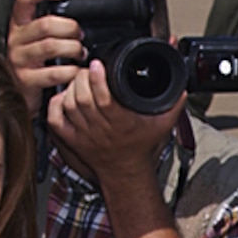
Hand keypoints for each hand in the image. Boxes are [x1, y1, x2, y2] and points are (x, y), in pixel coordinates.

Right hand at [8, 0, 86, 113]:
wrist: (22, 94)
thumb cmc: (35, 63)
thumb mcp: (37, 40)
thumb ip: (49, 26)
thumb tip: (75, 15)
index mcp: (19, 25)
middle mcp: (15, 39)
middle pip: (45, 24)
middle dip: (70, 28)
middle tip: (80, 36)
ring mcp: (19, 59)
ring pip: (51, 46)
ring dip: (73, 49)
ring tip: (80, 53)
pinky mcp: (26, 79)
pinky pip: (54, 72)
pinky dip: (70, 71)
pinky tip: (75, 71)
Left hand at [48, 58, 181, 181]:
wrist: (126, 173)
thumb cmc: (141, 148)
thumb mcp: (162, 125)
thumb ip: (173, 104)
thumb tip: (181, 86)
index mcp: (120, 122)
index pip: (102, 97)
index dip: (97, 78)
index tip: (97, 65)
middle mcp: (100, 128)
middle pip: (82, 97)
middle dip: (81, 78)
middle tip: (86, 69)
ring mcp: (83, 134)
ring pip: (68, 104)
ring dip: (70, 88)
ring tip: (78, 80)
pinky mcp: (72, 139)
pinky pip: (55, 119)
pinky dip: (56, 104)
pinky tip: (65, 97)